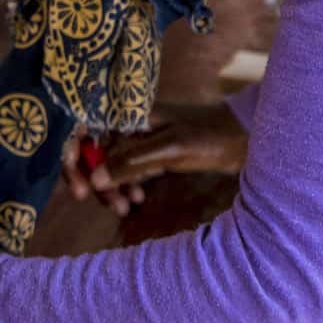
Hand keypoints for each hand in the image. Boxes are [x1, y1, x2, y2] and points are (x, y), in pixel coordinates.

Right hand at [62, 102, 248, 216]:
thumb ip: (133, 161)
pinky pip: (128, 171)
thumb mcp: (172, 149)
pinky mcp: (154, 153)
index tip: (81, 189)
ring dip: (112, 188)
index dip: (74, 158)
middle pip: (94, 150)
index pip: (84, 130)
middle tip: (107, 206)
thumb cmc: (212, 136)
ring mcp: (142, 138)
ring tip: (125, 209)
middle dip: (95, 179)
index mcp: (130, 113)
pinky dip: (128, 186)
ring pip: (111, 164)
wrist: (248, 138)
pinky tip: (137, 199)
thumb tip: (96, 178)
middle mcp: (130, 123)